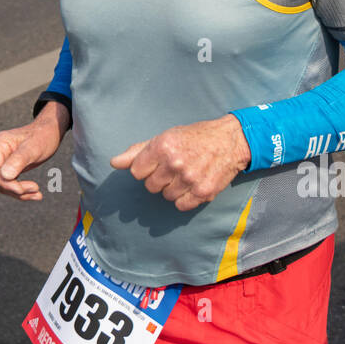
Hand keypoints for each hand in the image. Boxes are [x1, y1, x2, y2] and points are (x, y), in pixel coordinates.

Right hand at [0, 106, 66, 200]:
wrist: (51, 131)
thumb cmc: (43, 135)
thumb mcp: (33, 147)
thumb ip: (19, 160)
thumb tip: (5, 176)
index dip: (5, 183)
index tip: (22, 189)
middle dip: (14, 189)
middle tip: (35, 189)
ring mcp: (3, 160)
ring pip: (4, 184)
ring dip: (19, 192)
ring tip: (38, 194)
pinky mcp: (10, 167)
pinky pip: (11, 183)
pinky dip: (23, 190)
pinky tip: (36, 194)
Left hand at [110, 115, 250, 211]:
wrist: (230, 140)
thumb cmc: (195, 137)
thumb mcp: (165, 137)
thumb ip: (138, 151)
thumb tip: (114, 163)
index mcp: (162, 146)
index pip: (136, 172)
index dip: (145, 169)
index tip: (157, 163)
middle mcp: (175, 163)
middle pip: (150, 186)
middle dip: (159, 179)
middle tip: (173, 168)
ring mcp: (189, 179)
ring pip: (165, 196)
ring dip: (173, 188)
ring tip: (185, 174)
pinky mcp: (203, 192)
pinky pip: (181, 206)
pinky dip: (185, 198)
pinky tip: (192, 185)